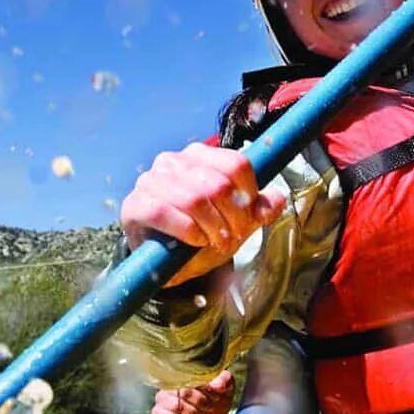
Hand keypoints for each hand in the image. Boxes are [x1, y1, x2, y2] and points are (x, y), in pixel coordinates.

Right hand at [119, 142, 286, 286]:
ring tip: (216, 242)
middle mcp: (173, 161)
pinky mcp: (134, 204)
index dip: (249, 195)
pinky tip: (194, 241)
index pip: (236, 164)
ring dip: (212, 227)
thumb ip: (258, 209)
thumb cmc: (201, 231)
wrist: (165, 258)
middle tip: (234, 238)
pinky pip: (164, 211)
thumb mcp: (236, 220)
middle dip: (233, 217)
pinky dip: (187, 230)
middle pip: (217, 184)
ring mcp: (151, 180)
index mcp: (200, 155)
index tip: (250, 218)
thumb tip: (278, 200)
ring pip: (193, 198)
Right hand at [151, 370, 235, 413]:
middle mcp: (172, 383)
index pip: (193, 376)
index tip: (216, 398)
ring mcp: (163, 399)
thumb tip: (218, 384)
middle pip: (185, 392)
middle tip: (210, 409)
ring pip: (175, 405)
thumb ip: (225, 382)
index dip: (207, 389)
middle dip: (202, 404)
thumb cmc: (215, 404)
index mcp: (186, 374)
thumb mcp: (226, 391)